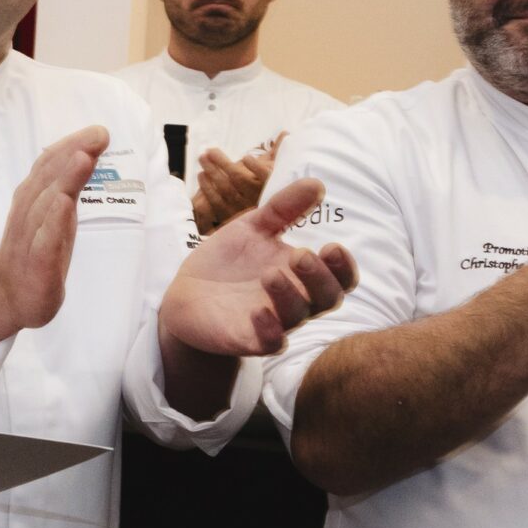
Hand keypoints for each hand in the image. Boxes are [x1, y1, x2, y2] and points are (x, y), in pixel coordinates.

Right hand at [0, 127, 107, 357]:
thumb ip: (66, 186)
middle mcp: (28, 215)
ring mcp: (30, 241)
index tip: (98, 130)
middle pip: (47, 179)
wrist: (7, 298)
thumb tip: (86, 151)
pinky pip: (43, 242)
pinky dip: (53, 222)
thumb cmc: (35, 253)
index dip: (71, 146)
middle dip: (72, 154)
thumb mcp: (53, 216)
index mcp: (34, 201)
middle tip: (98, 134)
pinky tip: (64, 205)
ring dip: (64, 180)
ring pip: (45, 205)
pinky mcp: (36, 266)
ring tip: (84, 158)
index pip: (49, 167)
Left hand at [159, 176, 357, 356]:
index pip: (339, 277)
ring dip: (289, 295)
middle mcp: (294, 300)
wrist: (185, 292)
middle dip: (320, 278)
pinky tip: (258, 310)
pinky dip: (269, 330)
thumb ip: (283, 209)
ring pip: (298, 317)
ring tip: (271, 274)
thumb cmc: (228, 261)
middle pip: (327, 298)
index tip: (332, 247)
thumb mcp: (253, 227)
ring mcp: (273, 321)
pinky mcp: (247, 339)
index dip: (343, 266)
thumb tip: (317, 184)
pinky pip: (270, 343)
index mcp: (301, 274)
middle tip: (301, 255)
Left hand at [190, 142, 275, 234]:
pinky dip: (207, 188)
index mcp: (269, 185)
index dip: (256, 167)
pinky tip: (202, 176)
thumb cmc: (264, 182)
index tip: (246, 157)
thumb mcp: (273, 166)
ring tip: (202, 158)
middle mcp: (256, 198)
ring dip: (211, 172)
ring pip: (224, 189)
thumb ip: (279, 150)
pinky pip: (215, 202)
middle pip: (238, 179)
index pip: (265, 177)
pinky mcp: (228, 216)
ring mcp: (241, 208)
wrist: (258, 214)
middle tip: (209, 151)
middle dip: (222, 163)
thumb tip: (285, 133)